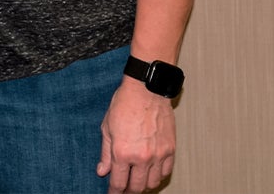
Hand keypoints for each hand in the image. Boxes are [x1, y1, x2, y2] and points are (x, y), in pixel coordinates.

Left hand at [98, 78, 175, 193]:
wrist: (146, 91)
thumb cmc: (124, 105)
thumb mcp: (107, 128)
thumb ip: (105, 154)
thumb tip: (102, 172)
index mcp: (122, 152)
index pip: (119, 183)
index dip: (114, 192)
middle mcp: (142, 157)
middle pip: (137, 187)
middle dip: (129, 191)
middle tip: (124, 189)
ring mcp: (158, 155)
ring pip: (153, 183)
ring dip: (144, 186)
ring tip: (137, 181)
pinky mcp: (170, 150)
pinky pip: (166, 172)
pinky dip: (158, 176)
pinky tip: (151, 173)